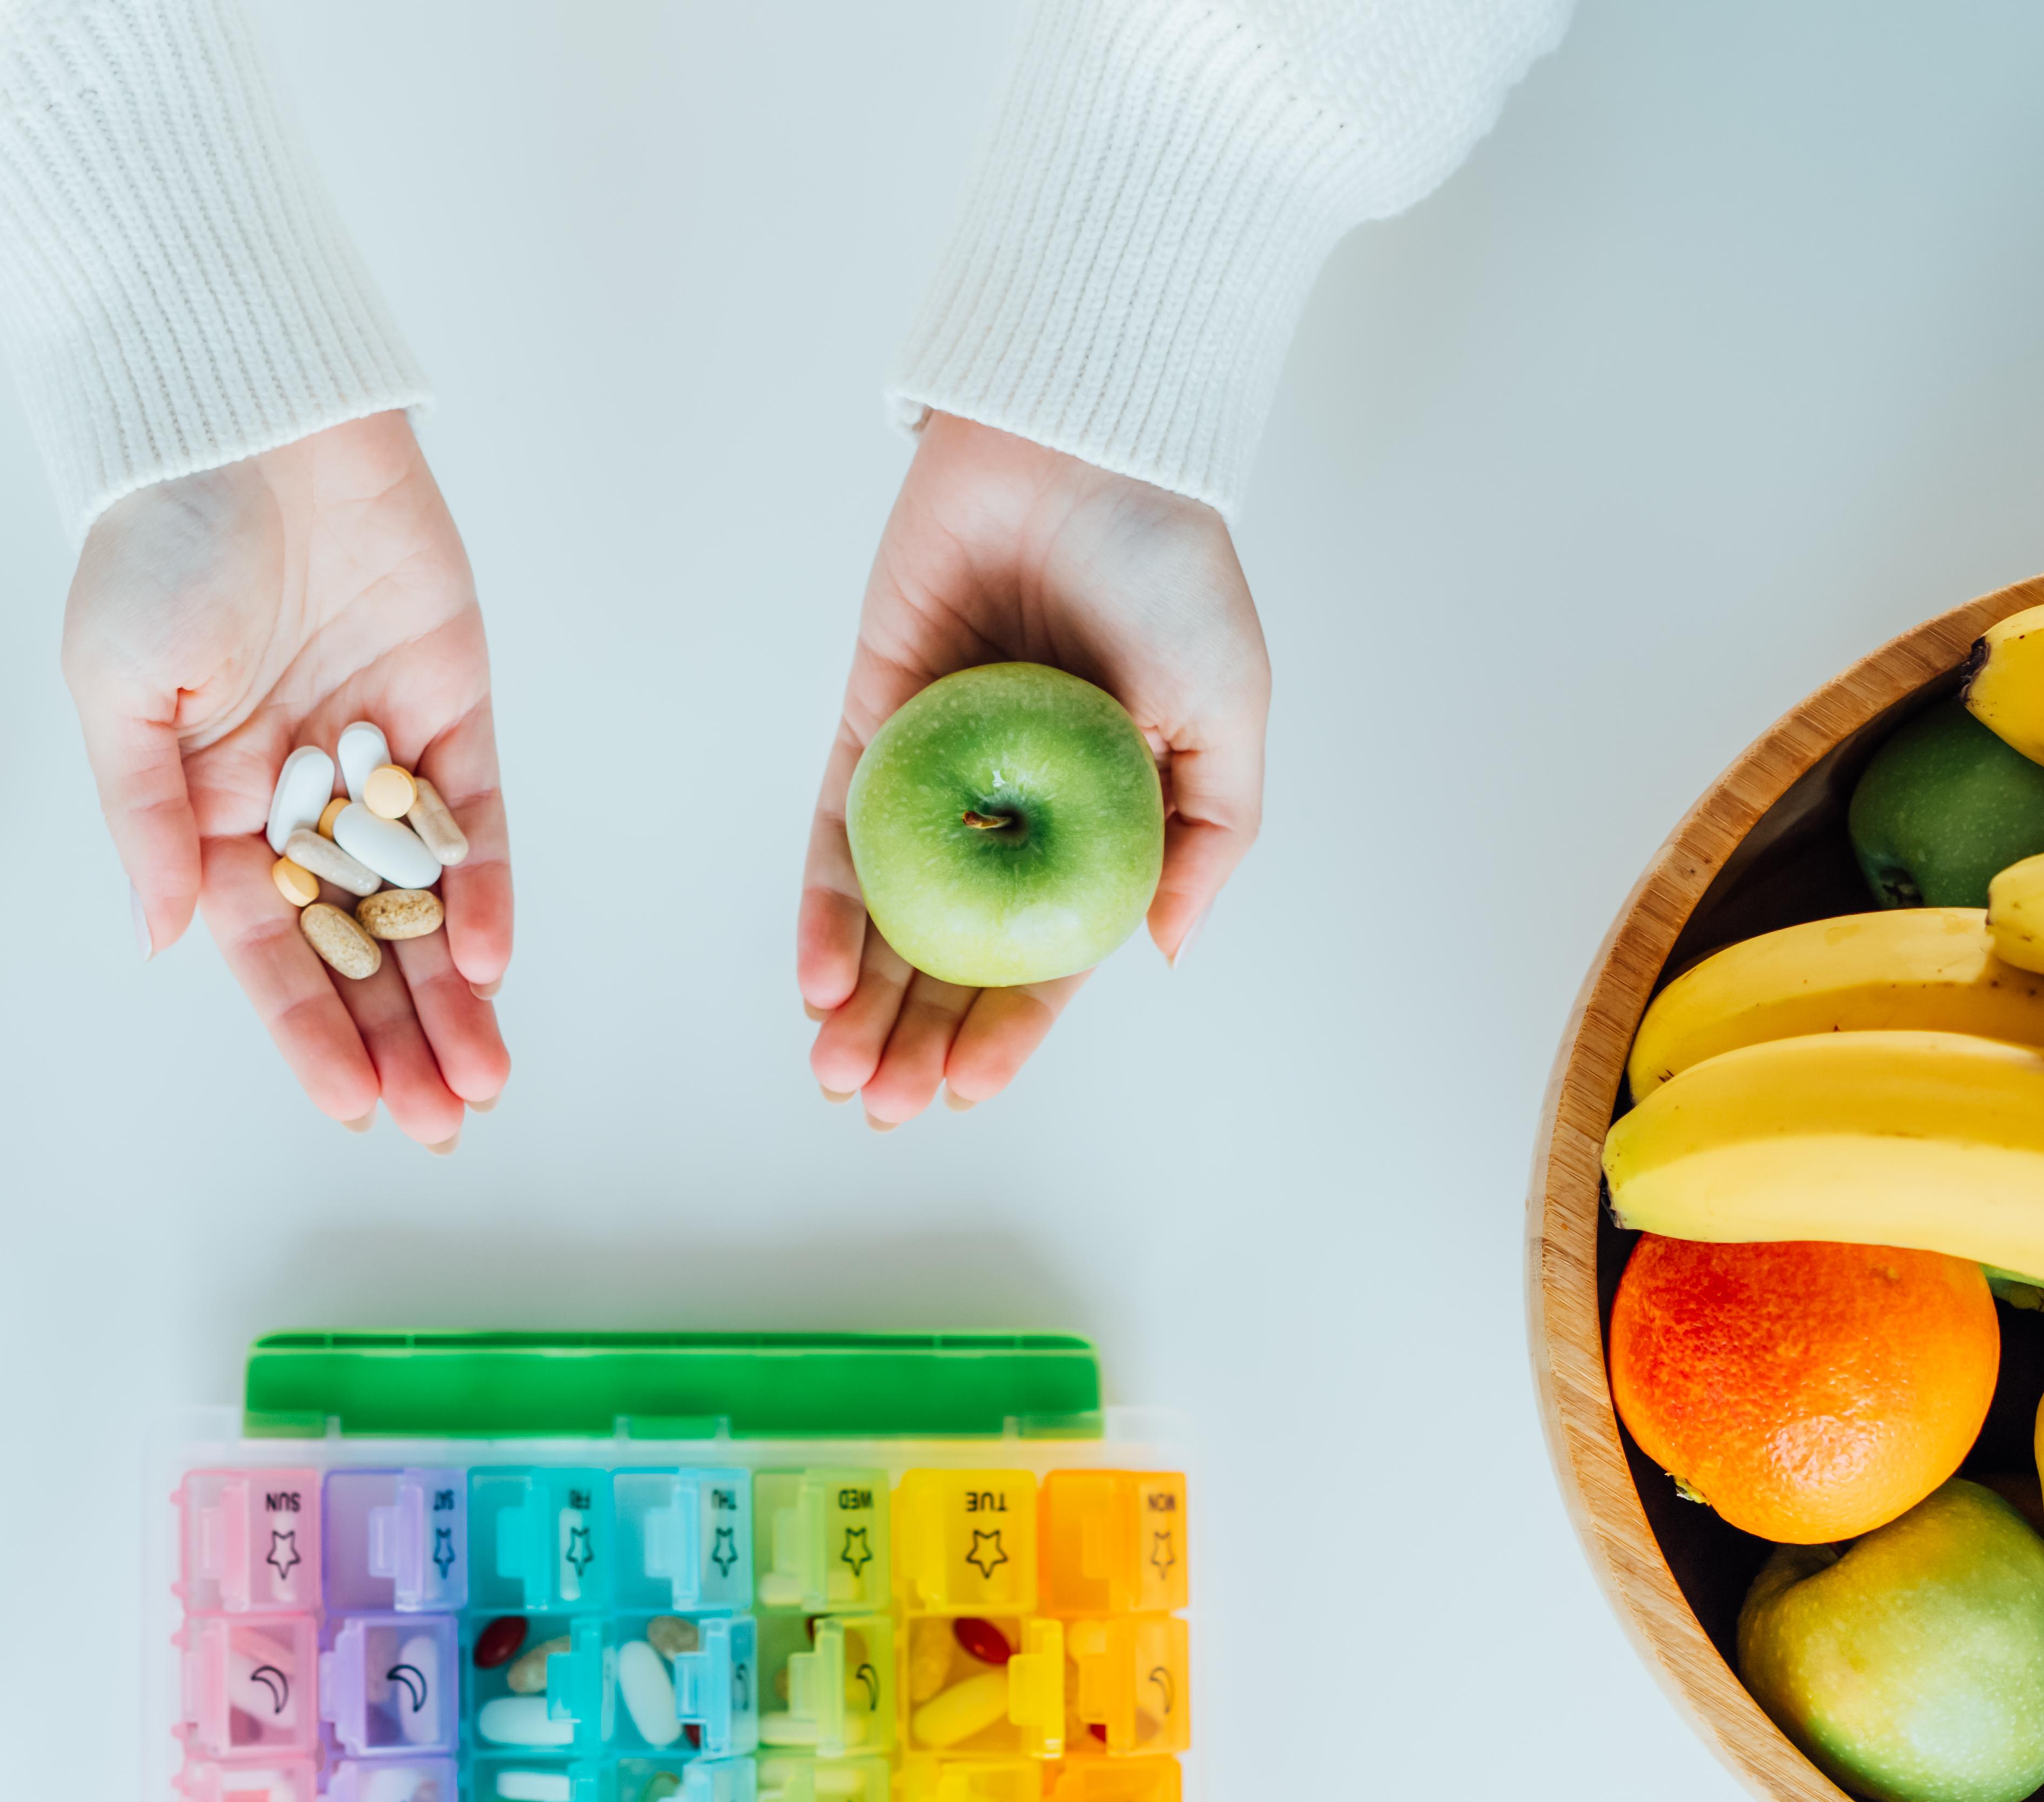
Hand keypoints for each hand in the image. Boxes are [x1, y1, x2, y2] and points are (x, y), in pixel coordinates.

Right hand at [62, 412, 509, 1143]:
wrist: (242, 415)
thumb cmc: (152, 542)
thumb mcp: (118, 690)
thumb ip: (146, 818)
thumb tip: (158, 941)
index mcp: (207, 806)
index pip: (264, 948)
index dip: (306, 1029)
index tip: (350, 1105)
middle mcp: (298, 794)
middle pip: (355, 944)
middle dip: (395, 1037)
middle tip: (442, 1123)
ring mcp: (377, 751)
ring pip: (422, 900)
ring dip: (450, 993)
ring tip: (482, 1079)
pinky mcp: (448, 700)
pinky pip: (474, 813)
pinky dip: (484, 885)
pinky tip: (492, 962)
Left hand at [799, 414, 1269, 1124]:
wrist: (1084, 447)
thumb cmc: (1172, 566)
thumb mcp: (1227, 714)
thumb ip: (1206, 837)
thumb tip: (1164, 956)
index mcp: (1097, 813)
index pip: (1042, 950)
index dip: (1006, 1030)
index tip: (968, 1094)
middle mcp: (1008, 800)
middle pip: (950, 946)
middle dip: (913, 1036)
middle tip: (879, 1112)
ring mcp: (935, 760)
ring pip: (887, 904)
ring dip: (860, 995)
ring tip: (836, 1075)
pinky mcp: (871, 711)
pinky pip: (838, 825)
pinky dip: (824, 901)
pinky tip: (816, 975)